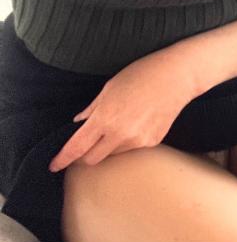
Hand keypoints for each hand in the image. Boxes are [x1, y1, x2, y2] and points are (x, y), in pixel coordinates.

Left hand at [48, 50, 198, 172]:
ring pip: (113, 154)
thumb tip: (80, 122)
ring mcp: (138, 140)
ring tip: (119, 124)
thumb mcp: (109, 88)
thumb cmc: (141, 75)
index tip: (54, 166)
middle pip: (92, 159)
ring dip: (108, 146)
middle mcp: (120, 134)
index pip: (77, 147)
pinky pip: (132, 148)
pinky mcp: (152, 142)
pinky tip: (136, 122)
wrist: (177, 77)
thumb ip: (92, 109)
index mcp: (105, 118)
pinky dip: (127, 141)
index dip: (63, 159)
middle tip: (85, 144)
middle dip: (85, 155)